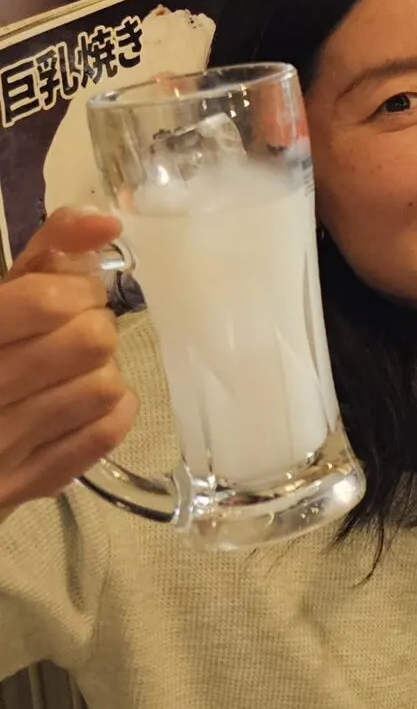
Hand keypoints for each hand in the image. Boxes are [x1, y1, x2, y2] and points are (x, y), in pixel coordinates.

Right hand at [0, 209, 134, 515]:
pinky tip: (75, 406)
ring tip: (63, 371)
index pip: (49, 301)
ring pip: (104, 386)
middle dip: (89, 326)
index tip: (66, 294)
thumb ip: (42, 254)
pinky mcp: (20, 486)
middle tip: (65, 331)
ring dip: (97, 370)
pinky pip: (105, 433)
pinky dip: (105, 412)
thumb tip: (105, 222)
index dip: (75, 288)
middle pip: (89, 341)